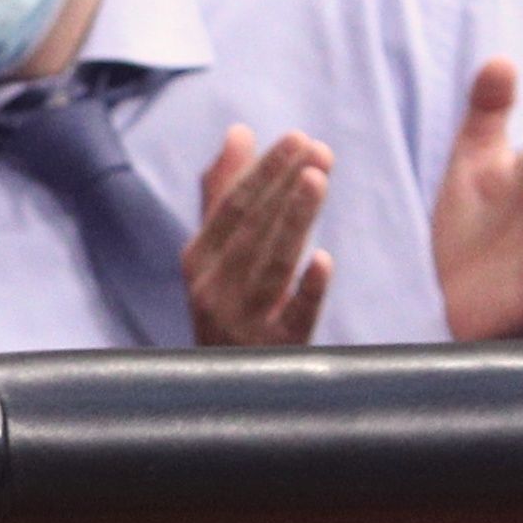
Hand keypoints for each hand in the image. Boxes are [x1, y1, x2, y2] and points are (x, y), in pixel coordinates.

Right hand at [184, 123, 332, 345]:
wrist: (224, 390)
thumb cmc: (227, 306)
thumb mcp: (216, 254)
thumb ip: (225, 193)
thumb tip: (239, 132)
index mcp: (198, 260)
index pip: (233, 207)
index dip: (265, 171)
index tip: (299, 138)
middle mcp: (213, 289)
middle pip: (251, 230)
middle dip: (283, 185)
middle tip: (316, 149)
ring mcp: (242, 321)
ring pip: (271, 264)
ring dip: (294, 220)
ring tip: (317, 179)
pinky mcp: (276, 351)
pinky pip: (294, 318)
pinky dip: (307, 290)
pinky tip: (324, 261)